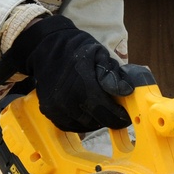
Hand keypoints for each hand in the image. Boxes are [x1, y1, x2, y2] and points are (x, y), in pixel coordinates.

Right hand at [6, 15, 133, 132]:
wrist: (47, 47)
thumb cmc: (76, 49)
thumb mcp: (99, 54)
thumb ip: (112, 74)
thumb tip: (126, 91)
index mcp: (83, 85)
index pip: (106, 111)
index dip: (119, 117)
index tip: (127, 117)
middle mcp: (67, 100)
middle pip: (95, 121)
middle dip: (109, 119)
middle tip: (116, 113)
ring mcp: (56, 108)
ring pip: (83, 126)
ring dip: (95, 121)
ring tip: (101, 110)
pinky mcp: (48, 112)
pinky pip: (69, 125)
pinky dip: (80, 122)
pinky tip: (86, 112)